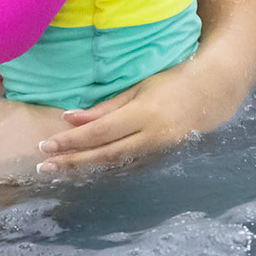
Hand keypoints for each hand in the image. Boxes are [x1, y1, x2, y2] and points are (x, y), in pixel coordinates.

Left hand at [35, 57, 221, 173]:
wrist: (211, 97)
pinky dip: (104, 169)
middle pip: (104, 154)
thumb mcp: (136, 89)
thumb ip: (104, 108)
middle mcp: (151, 138)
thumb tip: (69, 118)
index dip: (72, 141)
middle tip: (44, 166)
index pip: (99, 133)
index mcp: (143, 115)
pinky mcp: (161, 160)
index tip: (46, 146)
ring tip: (57, 171)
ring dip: (84, 168)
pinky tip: (84, 172)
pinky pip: (127, 166)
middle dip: (72, 161)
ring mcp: (158, 153)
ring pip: (114, 164)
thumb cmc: (170, 83)